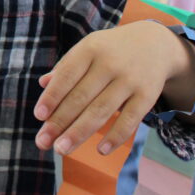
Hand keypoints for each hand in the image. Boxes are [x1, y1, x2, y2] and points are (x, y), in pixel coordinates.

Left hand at [33, 21, 192, 155]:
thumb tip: (43, 83)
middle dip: (60, 121)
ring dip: (79, 133)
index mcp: (90, 49)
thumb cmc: (110, 50)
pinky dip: (115, 136)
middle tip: (43, 142)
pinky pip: (130, 120)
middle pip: (81, 97)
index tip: (39, 116)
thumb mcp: (88, 49)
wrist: (155, 44)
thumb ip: (66, 66)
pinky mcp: (147, 96)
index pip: (67, 75)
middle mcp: (110, 63)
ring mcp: (130, 80)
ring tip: (61, 149)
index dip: (52, 96)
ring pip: (101, 111)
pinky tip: (100, 150)